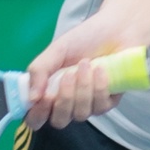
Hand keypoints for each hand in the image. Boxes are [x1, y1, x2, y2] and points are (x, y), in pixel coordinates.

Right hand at [25, 14, 135, 128]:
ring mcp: (88, 104)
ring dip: (83, 88)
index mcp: (49, 90)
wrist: (117, 29)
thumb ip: (40, 70)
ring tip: (87, 64)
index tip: (44, 98)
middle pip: (59, 121)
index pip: (37, 117)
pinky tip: (101, 70)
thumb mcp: (57, 50)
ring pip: (81, 114)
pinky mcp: (109, 102)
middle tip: (68, 75)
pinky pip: (100, 107)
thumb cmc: (85, 38)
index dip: (37, 114)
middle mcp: (68, 102)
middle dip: (64, 100)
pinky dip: (99, 87)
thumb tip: (32, 98)